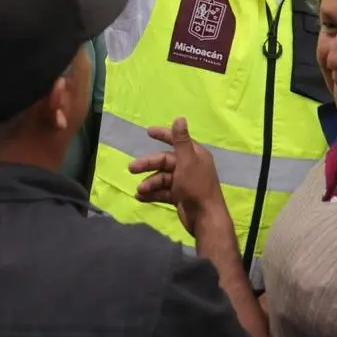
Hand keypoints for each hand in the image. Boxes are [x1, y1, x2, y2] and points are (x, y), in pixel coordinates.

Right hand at [129, 117, 227, 235]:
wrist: (204, 218)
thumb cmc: (197, 186)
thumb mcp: (187, 161)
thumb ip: (181, 141)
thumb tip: (180, 118)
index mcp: (194, 155)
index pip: (177, 140)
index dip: (163, 134)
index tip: (148, 131)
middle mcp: (189, 166)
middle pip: (164, 161)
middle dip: (148, 165)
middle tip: (131, 168)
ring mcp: (184, 182)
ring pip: (162, 178)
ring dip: (149, 183)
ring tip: (139, 190)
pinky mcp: (179, 197)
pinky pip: (162, 192)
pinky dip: (152, 194)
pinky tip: (140, 197)